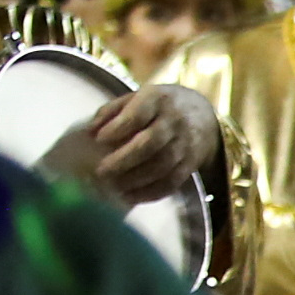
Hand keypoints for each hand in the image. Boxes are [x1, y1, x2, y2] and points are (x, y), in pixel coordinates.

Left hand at [45, 83, 220, 206]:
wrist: (204, 116)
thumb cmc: (160, 107)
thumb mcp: (138, 97)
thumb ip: (113, 111)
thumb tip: (90, 132)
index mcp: (158, 99)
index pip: (138, 114)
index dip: (117, 128)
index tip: (99, 140)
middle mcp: (175, 121)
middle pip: (151, 143)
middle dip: (124, 160)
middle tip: (101, 172)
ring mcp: (186, 144)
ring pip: (162, 166)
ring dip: (135, 180)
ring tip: (113, 188)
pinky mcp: (191, 164)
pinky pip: (172, 182)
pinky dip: (150, 193)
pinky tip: (131, 197)